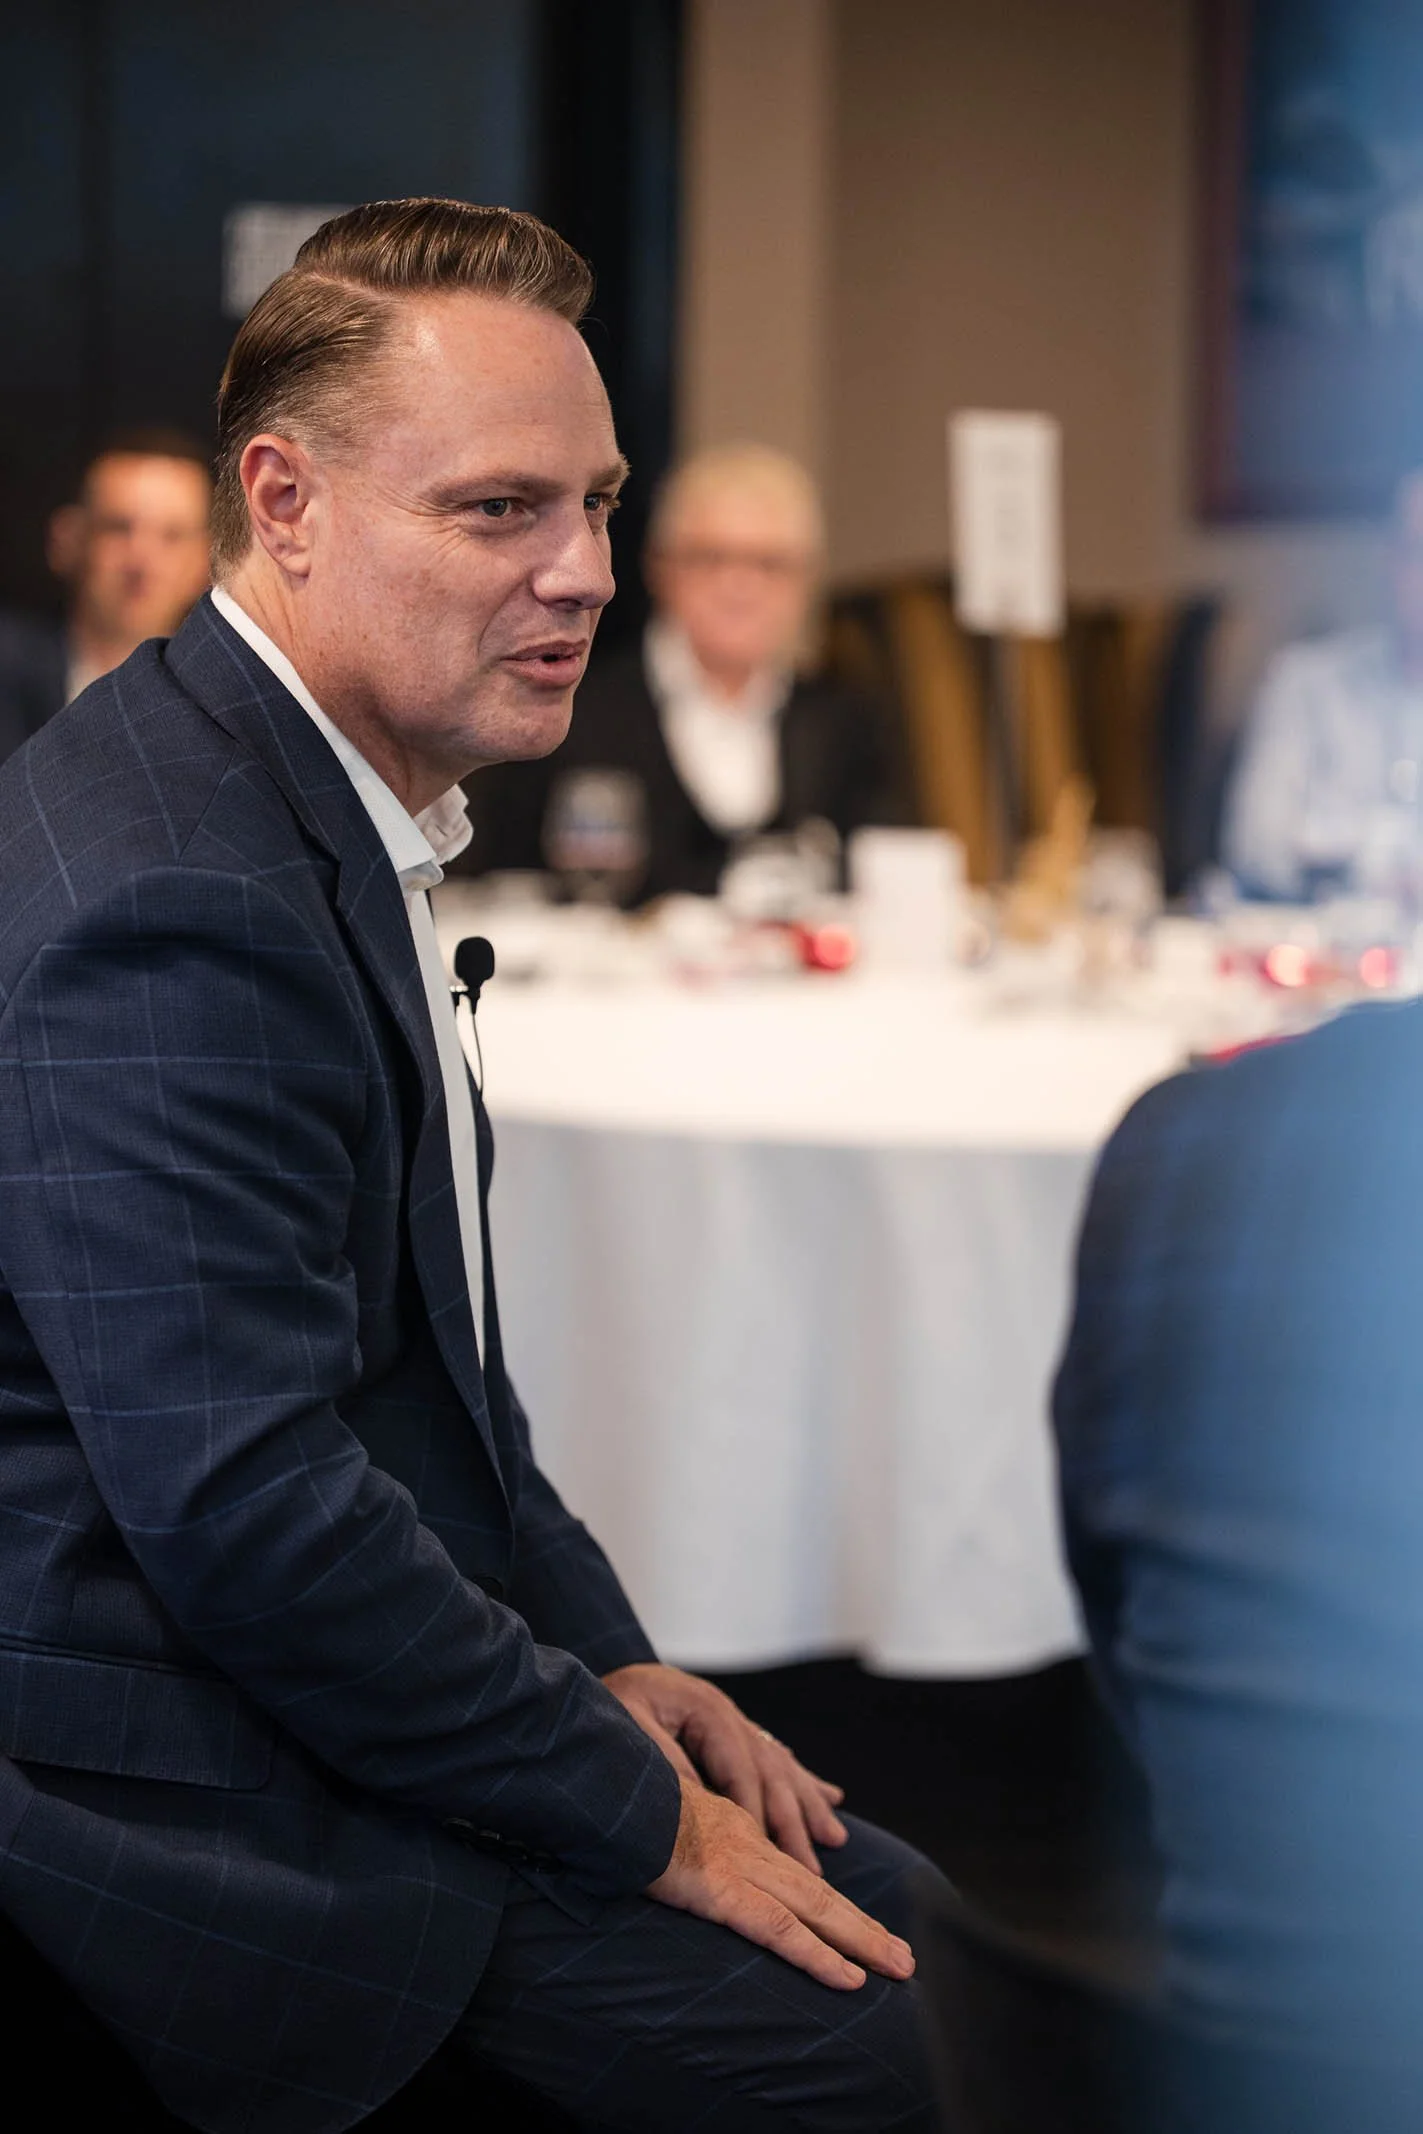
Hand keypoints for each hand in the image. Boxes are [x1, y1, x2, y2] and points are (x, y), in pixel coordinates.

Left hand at [603, 1662, 846, 1872]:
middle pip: (769, 1771)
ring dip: (807, 1806)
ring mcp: (729, 1720)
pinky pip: (774, 1759)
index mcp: (703, 1708)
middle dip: (793, 1822)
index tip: (767, 1858)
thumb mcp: (627, 1733)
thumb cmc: (603, 1711)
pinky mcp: (725, 1732)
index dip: (756, 1813)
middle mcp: (725, 1711)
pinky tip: (830, 1799)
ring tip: (834, 1840)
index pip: (741, 1768)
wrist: (582, 1687)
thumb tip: (703, 1805)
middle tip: (814, 1872)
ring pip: (779, 1767)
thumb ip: (666, 1767)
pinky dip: (803, 1783)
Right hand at [647, 1779, 914, 1991]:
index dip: (834, 1909)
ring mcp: (741, 1868)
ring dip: (863, 1942)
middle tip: (905, 1959)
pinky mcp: (723, 1890)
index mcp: (739, 1834)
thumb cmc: (625, 1810)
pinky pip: (780, 1930)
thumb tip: (691, 1860)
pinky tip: (849, 1978)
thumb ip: (689, 1842)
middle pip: (821, 1895)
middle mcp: (752, 1848)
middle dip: (866, 1929)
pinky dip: (819, 1956)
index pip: (798, 1878)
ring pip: (817, 1911)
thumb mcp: (667, 1824)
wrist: (605, 1793)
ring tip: (899, 1968)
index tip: (864, 1931)